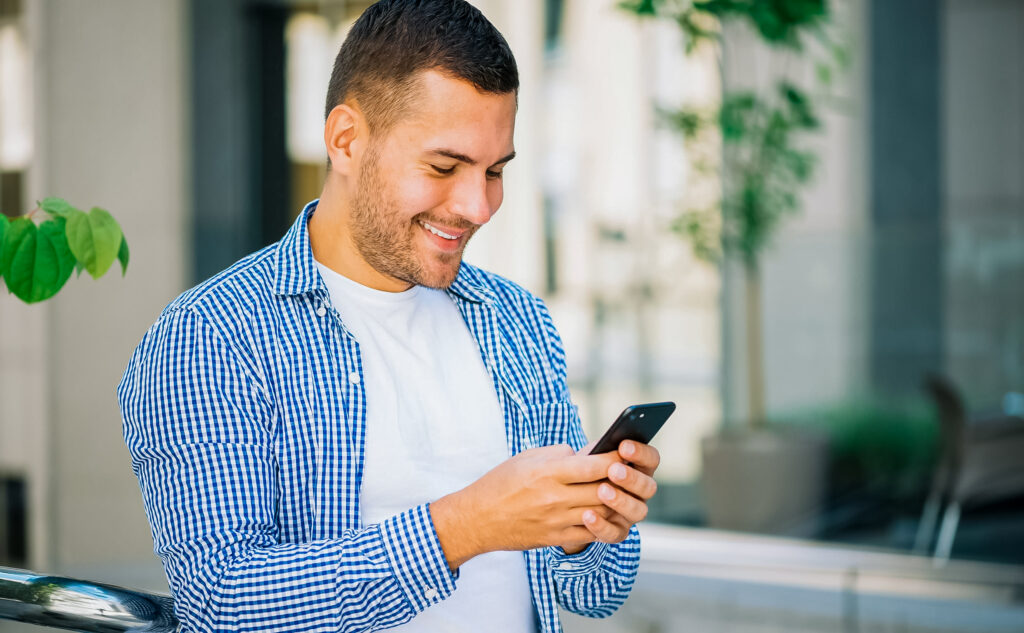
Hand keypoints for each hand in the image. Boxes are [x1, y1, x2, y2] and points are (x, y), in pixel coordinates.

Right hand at [429, 444, 621, 569]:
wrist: (477, 519)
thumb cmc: (500, 483)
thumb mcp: (527, 458)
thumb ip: (560, 453)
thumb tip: (587, 453)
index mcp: (548, 472)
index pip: (594, 466)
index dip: (615, 459)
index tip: (625, 452)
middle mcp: (555, 497)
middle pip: (603, 490)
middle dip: (621, 480)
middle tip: (629, 472)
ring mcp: (556, 520)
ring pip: (601, 512)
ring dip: (615, 502)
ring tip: (620, 491)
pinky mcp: (555, 538)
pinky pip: (589, 533)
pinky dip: (602, 523)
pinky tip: (606, 513)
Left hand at [573, 440, 659, 546]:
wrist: (567, 501)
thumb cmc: (582, 473)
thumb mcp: (589, 458)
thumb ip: (598, 453)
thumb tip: (601, 446)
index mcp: (638, 469)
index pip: (651, 459)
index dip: (641, 453)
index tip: (624, 446)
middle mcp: (639, 492)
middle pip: (648, 487)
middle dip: (631, 478)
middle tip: (613, 470)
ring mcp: (630, 514)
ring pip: (638, 511)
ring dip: (621, 501)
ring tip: (602, 491)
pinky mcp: (617, 532)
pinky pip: (615, 533)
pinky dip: (602, 525)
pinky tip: (587, 515)